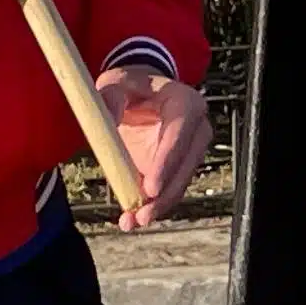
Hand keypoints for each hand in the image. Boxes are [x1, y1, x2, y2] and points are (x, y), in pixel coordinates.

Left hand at [96, 64, 210, 231]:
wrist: (139, 93)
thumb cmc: (130, 86)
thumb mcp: (116, 83)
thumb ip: (111, 98)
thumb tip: (109, 121)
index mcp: (186, 103)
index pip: (180, 136)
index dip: (167, 163)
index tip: (151, 188)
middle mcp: (196, 128)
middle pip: (186, 166)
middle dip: (166, 194)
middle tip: (143, 214)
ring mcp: (189, 150)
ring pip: (179, 183)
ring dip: (158, 205)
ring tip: (133, 221)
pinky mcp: (177, 166)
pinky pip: (168, 189)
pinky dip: (152, 205)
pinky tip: (132, 219)